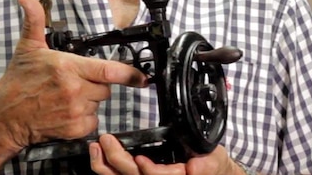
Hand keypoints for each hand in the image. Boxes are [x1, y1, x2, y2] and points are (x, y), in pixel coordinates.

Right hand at [0, 0, 148, 151]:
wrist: (5, 116)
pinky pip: (92, 121)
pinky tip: (67, 111)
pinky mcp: (74, 128)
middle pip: (105, 87)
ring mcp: (75, 110)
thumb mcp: (28, 47)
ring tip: (67, 96)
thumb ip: (34, 20)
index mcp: (67, 67)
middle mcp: (74, 89)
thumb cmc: (18, 82)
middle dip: (95, 83)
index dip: (129, 74)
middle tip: (75, 81)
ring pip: (98, 104)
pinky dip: (84, 118)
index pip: (108, 70)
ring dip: (89, 101)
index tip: (141, 77)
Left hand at [89, 134, 246, 174]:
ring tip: (96, 148)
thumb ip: (206, 165)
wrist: (211, 172)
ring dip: (104, 166)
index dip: (150, 171)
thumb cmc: (210, 166)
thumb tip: (194, 167)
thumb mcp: (215, 161)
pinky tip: (98, 157)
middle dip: (118, 160)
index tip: (140, 160)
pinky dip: (105, 170)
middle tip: (107, 140)